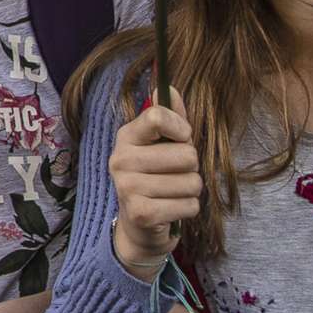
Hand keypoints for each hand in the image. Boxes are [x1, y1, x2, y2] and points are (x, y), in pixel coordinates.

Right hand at [109, 90, 199, 270]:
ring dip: (191, 191)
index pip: (157, 117)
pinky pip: (189, 205)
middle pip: (186, 154)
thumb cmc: (157, 177)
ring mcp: (127, 187)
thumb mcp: (162, 145)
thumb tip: (169, 87)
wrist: (140, 225)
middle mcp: (120, 159)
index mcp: (126, 137)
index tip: (182, 138)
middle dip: (192, 167)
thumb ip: (170, 116)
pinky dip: (188, 209)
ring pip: (192, 182)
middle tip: (175, 175)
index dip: (181, 127)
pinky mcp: (141, 213)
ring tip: (173, 194)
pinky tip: (171, 210)